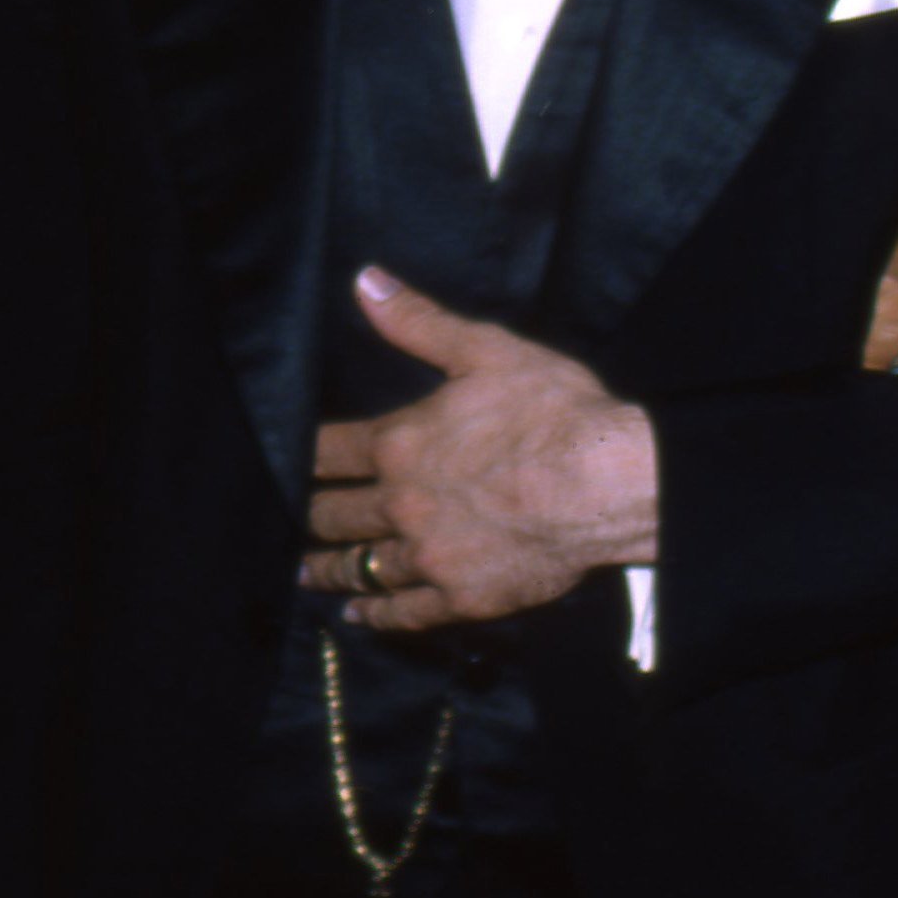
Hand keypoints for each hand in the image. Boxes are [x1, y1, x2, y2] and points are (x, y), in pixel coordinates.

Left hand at [302, 269, 658, 631]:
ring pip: (360, 566)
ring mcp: (429, 556)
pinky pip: (404, 612)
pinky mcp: (462, 597)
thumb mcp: (487, 350)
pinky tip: (359, 614)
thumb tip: (365, 282)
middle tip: (291, 523)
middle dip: (311, 516)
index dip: (305, 458)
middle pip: (335, 514)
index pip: (329, 451)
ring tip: (307, 572)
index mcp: (401, 443)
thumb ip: (419, 322)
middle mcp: (401, 504)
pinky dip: (376, 615)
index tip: (289, 467)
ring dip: (329, 568)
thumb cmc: (555, 412)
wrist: (608, 483)